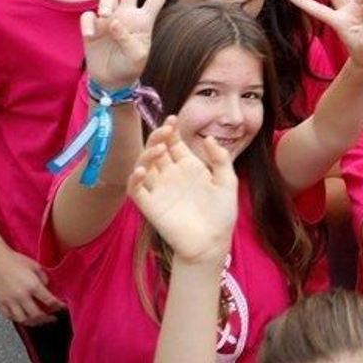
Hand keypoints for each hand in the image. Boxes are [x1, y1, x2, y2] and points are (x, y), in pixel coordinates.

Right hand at [0, 246, 61, 325]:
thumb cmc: (15, 261)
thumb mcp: (36, 266)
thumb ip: (44, 279)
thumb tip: (48, 288)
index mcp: (32, 285)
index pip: (49, 301)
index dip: (58, 306)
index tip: (62, 308)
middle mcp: (21, 295)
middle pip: (36, 314)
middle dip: (47, 318)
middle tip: (52, 318)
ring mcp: (9, 301)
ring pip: (23, 319)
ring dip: (34, 322)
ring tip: (40, 321)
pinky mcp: (0, 303)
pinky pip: (10, 317)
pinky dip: (18, 320)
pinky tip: (24, 318)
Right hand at [81, 0, 180, 89]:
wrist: (111, 79)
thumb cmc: (130, 66)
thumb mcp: (137, 56)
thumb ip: (127, 38)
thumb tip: (113, 20)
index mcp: (144, 19)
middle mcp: (127, 14)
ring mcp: (109, 18)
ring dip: (105, 4)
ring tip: (105, 18)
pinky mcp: (93, 26)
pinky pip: (88, 16)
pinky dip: (89, 22)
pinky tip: (90, 34)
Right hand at [127, 119, 237, 265]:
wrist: (213, 242)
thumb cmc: (221, 213)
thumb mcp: (227, 182)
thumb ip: (220, 159)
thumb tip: (209, 138)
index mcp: (189, 167)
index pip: (175, 143)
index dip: (171, 130)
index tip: (173, 119)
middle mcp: (171, 175)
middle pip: (157, 150)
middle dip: (158, 137)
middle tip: (165, 130)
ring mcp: (159, 190)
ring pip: (144, 166)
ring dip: (147, 155)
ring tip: (159, 148)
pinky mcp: (150, 206)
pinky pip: (136, 190)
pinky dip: (134, 179)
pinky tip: (141, 170)